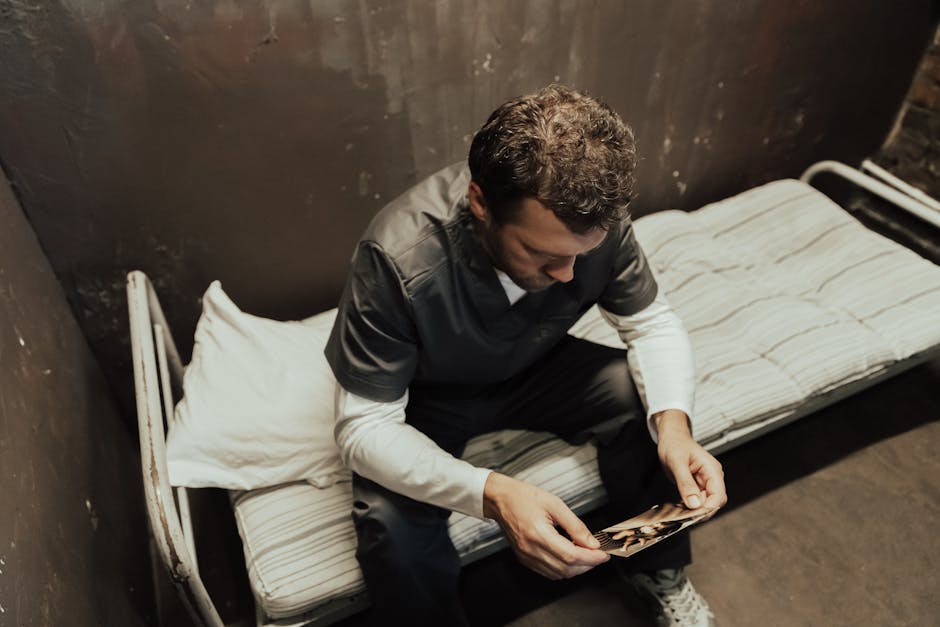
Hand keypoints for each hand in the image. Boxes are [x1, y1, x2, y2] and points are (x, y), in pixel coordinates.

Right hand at [482, 472, 609, 578]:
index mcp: (538, 534)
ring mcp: (526, 556)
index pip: (571, 555)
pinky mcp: (524, 559)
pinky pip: (548, 572)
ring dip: (576, 568)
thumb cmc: (523, 496)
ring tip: (586, 555)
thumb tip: (591, 542)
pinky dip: (563, 569)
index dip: (591, 558)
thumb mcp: (554, 504)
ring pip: (558, 574)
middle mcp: (530, 549)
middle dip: (587, 564)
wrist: (499, 498)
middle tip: (598, 554)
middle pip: (566, 569)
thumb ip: (575, 525)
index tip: (604, 554)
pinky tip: (569, 557)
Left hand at [655, 410, 726, 510]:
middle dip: (702, 511)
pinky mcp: (696, 486)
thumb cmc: (675, 444)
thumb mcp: (677, 462)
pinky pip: (696, 501)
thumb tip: (694, 504)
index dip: (708, 508)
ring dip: (694, 510)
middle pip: (714, 502)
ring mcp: (705, 482)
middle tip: (685, 516)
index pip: (718, 496)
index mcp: (712, 470)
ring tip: (680, 512)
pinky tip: (679, 507)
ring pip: (705, 503)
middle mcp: (712, 478)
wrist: (671, 438)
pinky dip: (689, 506)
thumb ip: (685, 483)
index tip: (693, 514)